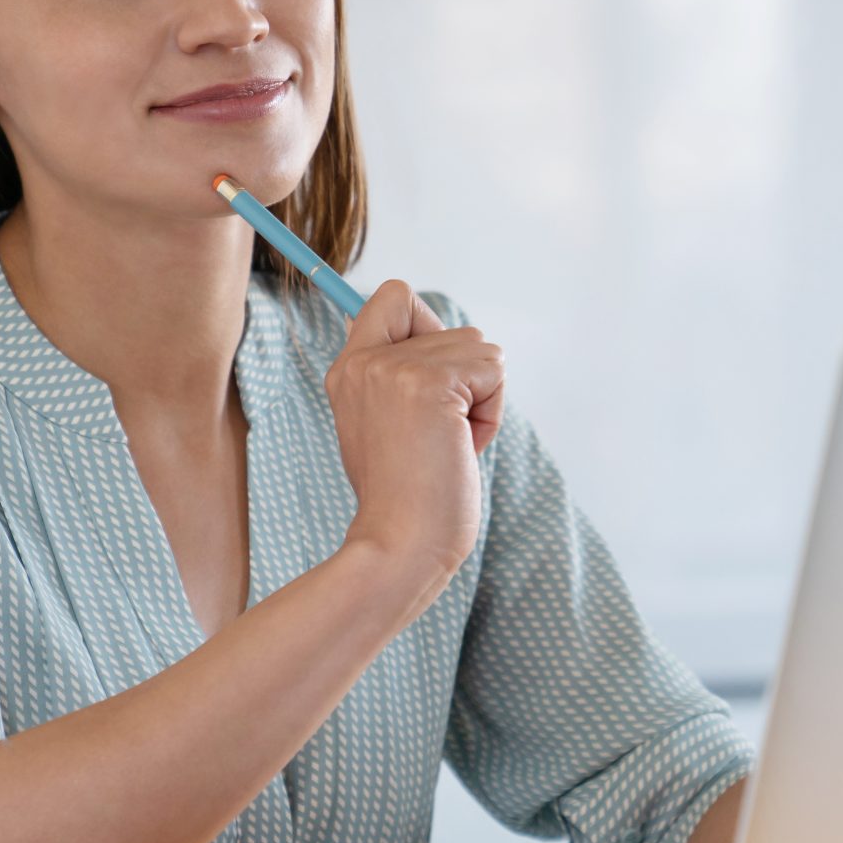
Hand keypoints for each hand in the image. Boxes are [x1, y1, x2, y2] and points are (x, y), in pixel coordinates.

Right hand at [326, 280, 503, 596]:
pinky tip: (462, 446)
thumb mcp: (385, 425)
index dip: (428, 325)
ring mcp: (395, 368)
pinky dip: (492, 410)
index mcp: (349, 369)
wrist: (399, 544)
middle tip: (441, 433)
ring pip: (478, 347)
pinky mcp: (430, 382)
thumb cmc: (405, 499)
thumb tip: (449, 339)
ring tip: (449, 444)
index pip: (393, 297)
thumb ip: (400, 380)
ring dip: (481, 397)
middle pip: (452, 326)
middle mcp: (365, 360)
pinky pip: (493, 369)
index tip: (436, 379)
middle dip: (465, 379)